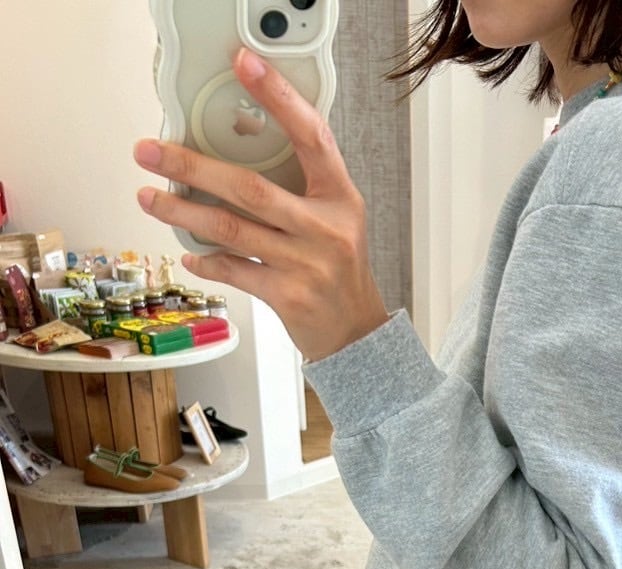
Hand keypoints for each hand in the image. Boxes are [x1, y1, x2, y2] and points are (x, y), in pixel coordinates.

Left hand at [134, 48, 388, 362]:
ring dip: (183, 211)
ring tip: (150, 198)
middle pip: (249, 187)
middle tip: (150, 151)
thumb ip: (301, 186)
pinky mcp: (288, 296)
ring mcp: (306, 265)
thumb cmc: (339, 271)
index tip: (244, 66)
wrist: (357, 333)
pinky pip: (234, 270)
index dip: (279, 98)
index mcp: (340, 198)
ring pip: (230, 229)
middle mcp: (325, 229)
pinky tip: (187, 251)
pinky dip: (206, 260)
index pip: (311, 136)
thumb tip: (235, 154)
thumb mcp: (336, 219)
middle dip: (192, 165)